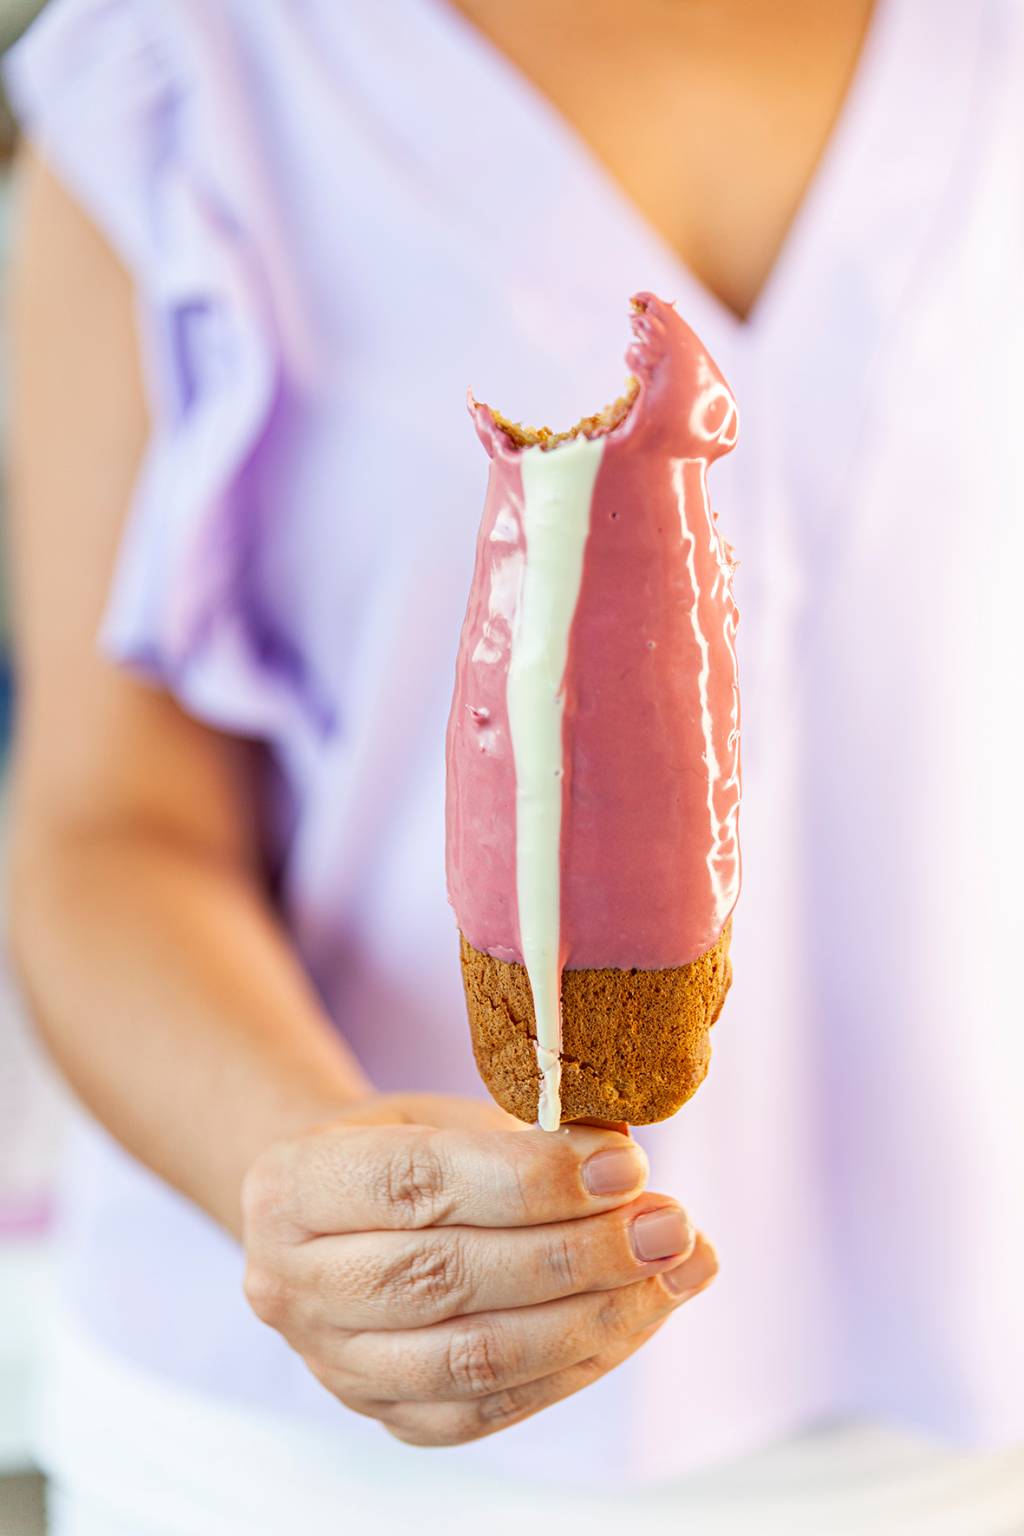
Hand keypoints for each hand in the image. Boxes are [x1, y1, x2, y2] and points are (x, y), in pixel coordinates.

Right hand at [241, 1093, 716, 1446]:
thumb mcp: (443, 1112)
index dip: (530, 1179)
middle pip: (449, 1276)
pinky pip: (493, 1407)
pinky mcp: (388, 1417)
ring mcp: (335, 1364)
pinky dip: (580, 1363)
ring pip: (476, 1357)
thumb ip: (522, 1136)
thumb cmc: (403, 1149)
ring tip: (676, 1270)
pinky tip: (641, 1314)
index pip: (415, 1183)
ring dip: (596, 1316)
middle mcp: (290, 1284)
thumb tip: (625, 1166)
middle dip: (579, 1253)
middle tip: (669, 1224)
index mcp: (290, 1184)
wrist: (339, 1220)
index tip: (626, 1166)